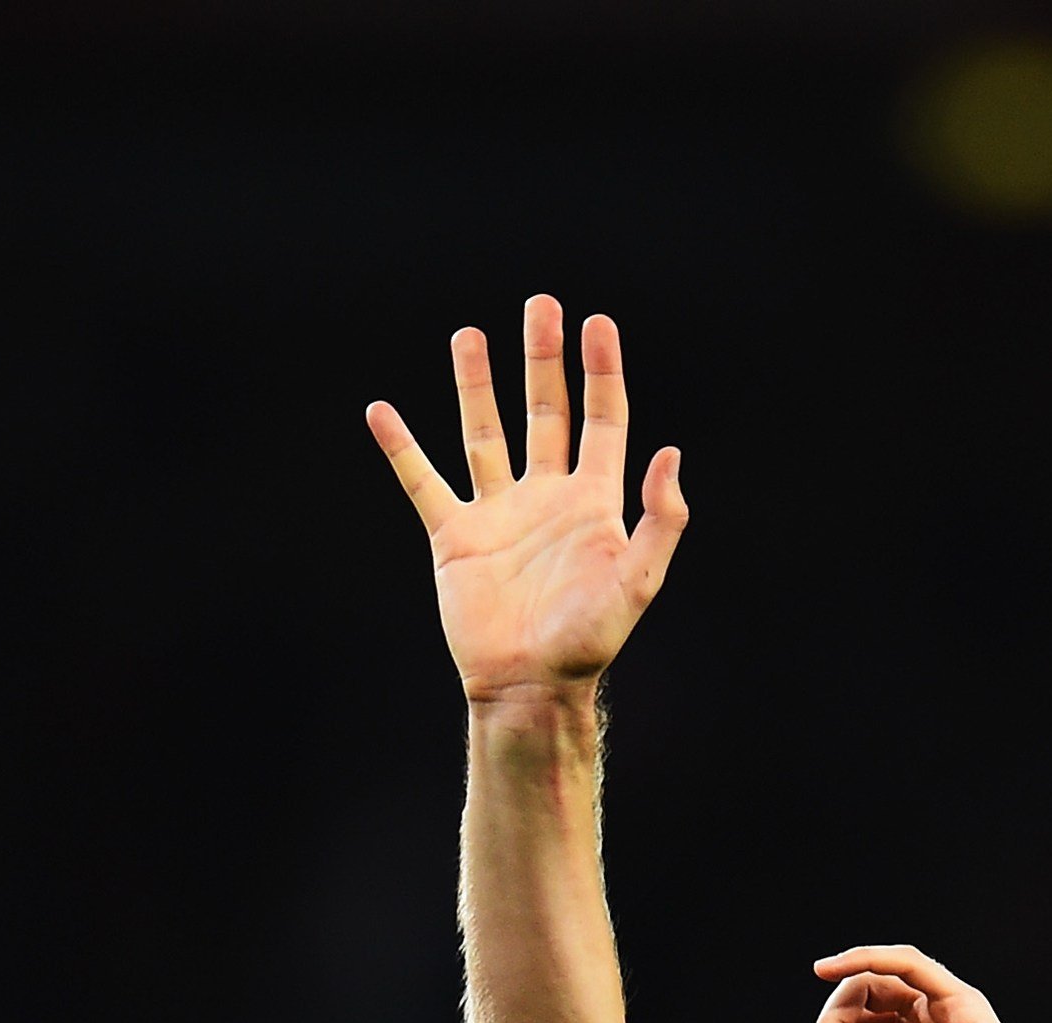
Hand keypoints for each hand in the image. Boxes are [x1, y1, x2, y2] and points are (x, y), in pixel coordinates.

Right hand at [367, 299, 686, 699]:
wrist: (530, 686)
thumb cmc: (588, 642)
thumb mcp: (638, 582)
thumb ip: (659, 520)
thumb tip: (669, 454)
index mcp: (592, 504)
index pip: (601, 422)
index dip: (601, 372)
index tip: (597, 323)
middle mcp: (545, 499)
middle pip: (545, 413)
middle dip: (543, 360)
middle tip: (540, 306)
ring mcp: (499, 515)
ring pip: (485, 434)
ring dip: (476, 386)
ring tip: (468, 335)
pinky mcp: (456, 538)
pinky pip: (424, 483)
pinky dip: (402, 449)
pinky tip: (382, 413)